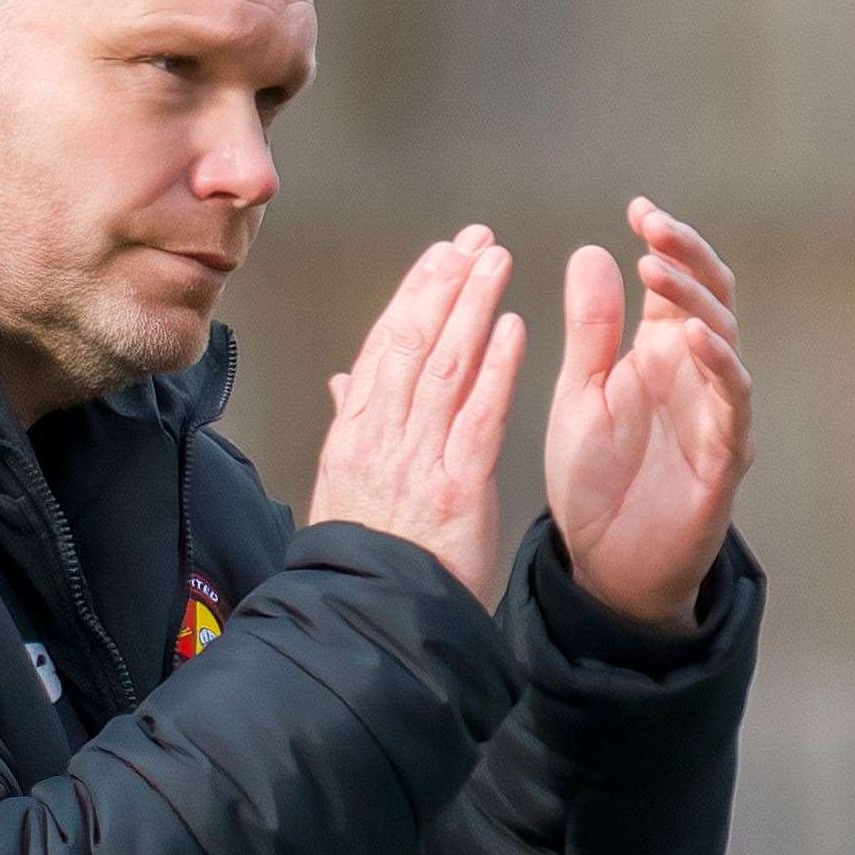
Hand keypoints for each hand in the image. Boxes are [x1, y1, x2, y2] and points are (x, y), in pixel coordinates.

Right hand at [308, 224, 527, 608]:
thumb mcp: (342, 485)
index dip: (413, 294)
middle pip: (413, 341)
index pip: (385, 345)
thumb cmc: (363, 556)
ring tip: (496, 261)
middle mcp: (382, 434)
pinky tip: (512, 326)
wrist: (371, 615)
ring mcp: (417, 457)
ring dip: (472, 306)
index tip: (439, 255)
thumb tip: (345, 380)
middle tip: (474, 239)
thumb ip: (350, 424)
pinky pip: (477, 414)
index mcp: (355, 432)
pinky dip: (494, 367)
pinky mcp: (457, 484)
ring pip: (445, 364)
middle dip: (445, 283)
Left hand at [545, 198, 755, 632]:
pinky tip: (694, 339)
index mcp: (657, 354)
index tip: (638, 208)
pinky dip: (719, 367)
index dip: (666, 242)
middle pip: (709, 299)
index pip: (674, 284)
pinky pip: (732, 404)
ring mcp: (714, 413)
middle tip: (653, 225)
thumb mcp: (580, 390)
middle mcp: (694, 375)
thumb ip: (590, 328)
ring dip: (695, 302)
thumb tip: (592, 251)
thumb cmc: (595, 476)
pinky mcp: (723, 457)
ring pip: (726, 341)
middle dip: (686, 257)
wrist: (603, 564)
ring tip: (656, 269)